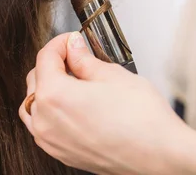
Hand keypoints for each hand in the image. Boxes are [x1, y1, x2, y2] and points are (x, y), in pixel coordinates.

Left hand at [19, 32, 195, 174]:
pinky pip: (44, 126)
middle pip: (35, 79)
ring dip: (48, 88)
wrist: (160, 155)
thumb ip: (84, 59)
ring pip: (35, 105)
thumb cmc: (142, 120)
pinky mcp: (62, 153)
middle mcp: (45, 121)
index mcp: (54, 95)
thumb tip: (73, 48)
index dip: (60, 42)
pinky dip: (52, 111)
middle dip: (54, 64)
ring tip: (75, 80)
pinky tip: (75, 104)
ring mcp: (51, 141)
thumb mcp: (112, 75)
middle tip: (77, 56)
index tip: (73, 40)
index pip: (45, 57)